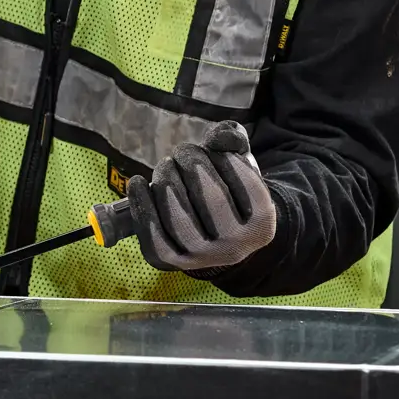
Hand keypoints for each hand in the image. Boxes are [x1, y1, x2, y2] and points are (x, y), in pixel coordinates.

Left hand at [126, 121, 275, 273]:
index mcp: (261, 224)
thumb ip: (233, 141)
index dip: (224, 158)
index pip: (246, 185)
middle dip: (191, 164)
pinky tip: (137, 184)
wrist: (216, 233)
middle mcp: (235, 247)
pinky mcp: (172, 262)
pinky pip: (153, 237)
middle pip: (211, 199)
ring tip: (165, 167)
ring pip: (180, 219)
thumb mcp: (238, 162)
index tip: (210, 146)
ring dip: (166, 181)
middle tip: (182, 152)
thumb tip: (221, 135)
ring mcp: (202, 258)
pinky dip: (142, 205)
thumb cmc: (228, 190)